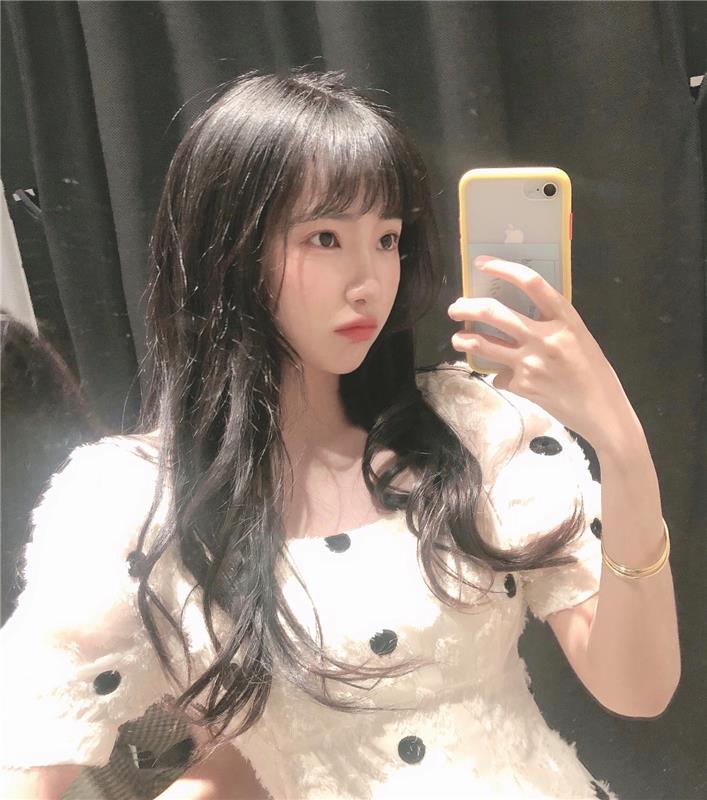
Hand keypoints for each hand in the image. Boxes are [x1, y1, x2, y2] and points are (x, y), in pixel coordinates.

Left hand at [447, 255, 635, 448]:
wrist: (600, 410)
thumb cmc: (592, 371)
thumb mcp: (578, 337)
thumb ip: (550, 324)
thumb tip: (516, 315)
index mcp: (565, 318)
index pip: (531, 283)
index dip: (503, 268)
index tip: (482, 263)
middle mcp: (545, 337)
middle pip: (493, 313)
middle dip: (466, 308)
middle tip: (455, 308)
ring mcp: (530, 362)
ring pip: (482, 344)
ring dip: (463, 339)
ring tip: (457, 338)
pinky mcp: (521, 385)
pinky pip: (498, 375)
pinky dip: (496, 374)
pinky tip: (499, 376)